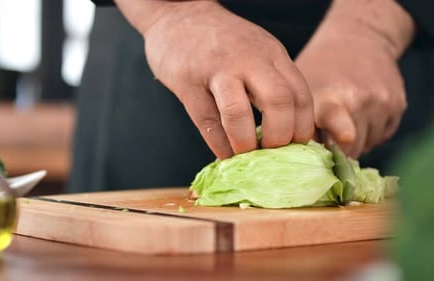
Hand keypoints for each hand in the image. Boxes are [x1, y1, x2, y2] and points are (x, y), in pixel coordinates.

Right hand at [141, 1, 313, 158]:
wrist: (179, 14)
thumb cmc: (221, 42)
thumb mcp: (257, 51)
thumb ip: (272, 81)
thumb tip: (287, 128)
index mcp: (271, 55)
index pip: (300, 95)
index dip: (302, 128)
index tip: (296, 147)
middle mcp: (248, 60)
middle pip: (278, 101)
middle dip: (280, 137)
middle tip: (273, 154)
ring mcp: (216, 70)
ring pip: (238, 112)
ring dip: (245, 143)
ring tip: (246, 156)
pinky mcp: (188, 82)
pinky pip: (206, 120)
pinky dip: (218, 144)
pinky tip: (223, 154)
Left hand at [295, 0, 413, 158]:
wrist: (358, 37)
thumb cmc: (321, 67)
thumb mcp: (302, 89)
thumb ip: (302, 121)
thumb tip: (299, 156)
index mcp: (332, 98)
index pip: (342, 134)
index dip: (334, 150)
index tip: (326, 150)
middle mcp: (361, 101)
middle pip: (351, 150)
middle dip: (337, 150)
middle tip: (325, 137)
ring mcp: (382, 103)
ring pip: (367, 145)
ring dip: (354, 142)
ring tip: (342, 121)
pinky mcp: (398, 105)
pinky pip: (381, 136)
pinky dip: (368, 132)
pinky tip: (358, 114)